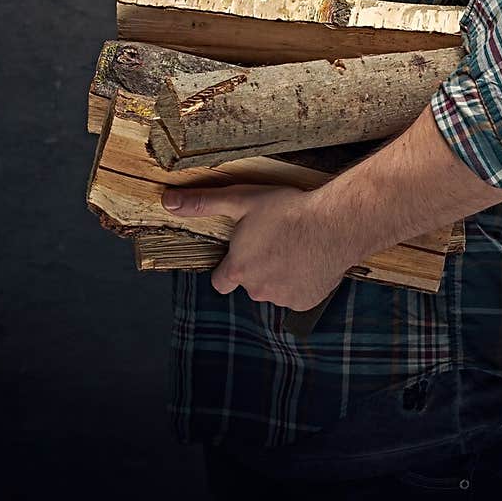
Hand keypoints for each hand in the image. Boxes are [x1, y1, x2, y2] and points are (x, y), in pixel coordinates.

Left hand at [161, 183, 350, 310]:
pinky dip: (302, 280)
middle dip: (258, 267)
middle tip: (274, 240)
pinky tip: (310, 258)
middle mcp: (257, 290)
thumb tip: (167, 202)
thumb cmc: (287, 210)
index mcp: (238, 270)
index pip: (221, 281)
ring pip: (275, 288)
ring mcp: (283, 298)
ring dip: (280, 273)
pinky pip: (298, 293)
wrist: (334, 225)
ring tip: (294, 246)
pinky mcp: (307, 301)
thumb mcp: (241, 200)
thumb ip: (203, 203)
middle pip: (250, 283)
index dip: (228, 267)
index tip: (242, 252)